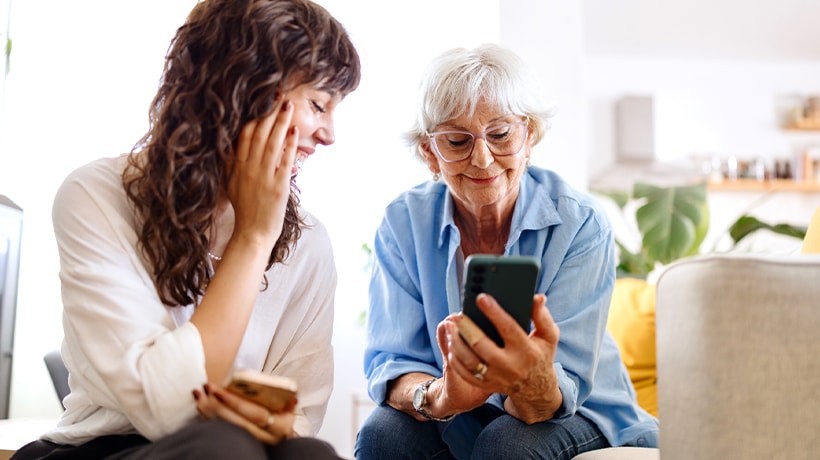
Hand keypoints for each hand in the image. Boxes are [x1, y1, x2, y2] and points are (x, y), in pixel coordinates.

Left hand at [193, 382, 297, 444]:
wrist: (277, 442)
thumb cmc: (281, 423)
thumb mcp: (289, 414)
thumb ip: (289, 405)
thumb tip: (293, 397)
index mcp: (276, 428)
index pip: (254, 414)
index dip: (236, 403)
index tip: (220, 390)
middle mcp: (260, 438)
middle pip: (234, 421)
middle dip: (217, 404)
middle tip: (206, 387)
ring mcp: (246, 441)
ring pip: (223, 427)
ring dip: (208, 410)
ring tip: (197, 393)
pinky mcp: (234, 441)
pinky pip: (218, 430)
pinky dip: (206, 418)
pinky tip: (199, 405)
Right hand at [228, 99, 297, 251]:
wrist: (252, 234)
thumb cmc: (245, 210)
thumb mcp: (231, 184)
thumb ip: (231, 164)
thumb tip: (230, 146)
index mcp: (238, 166)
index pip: (245, 135)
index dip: (254, 115)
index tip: (263, 100)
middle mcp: (249, 169)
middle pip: (258, 134)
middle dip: (269, 112)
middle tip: (279, 93)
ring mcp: (263, 177)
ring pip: (271, 144)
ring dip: (280, 123)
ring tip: (288, 105)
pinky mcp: (277, 188)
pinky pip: (283, 162)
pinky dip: (289, 146)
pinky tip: (293, 131)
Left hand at [444, 293, 562, 423]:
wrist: (535, 388)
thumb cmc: (540, 355)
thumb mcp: (548, 336)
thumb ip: (542, 316)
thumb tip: (537, 298)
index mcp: (527, 351)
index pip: (508, 328)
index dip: (494, 312)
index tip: (481, 297)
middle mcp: (511, 366)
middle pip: (482, 346)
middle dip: (467, 329)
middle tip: (457, 315)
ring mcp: (497, 377)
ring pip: (470, 361)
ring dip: (456, 343)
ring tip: (449, 326)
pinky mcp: (486, 385)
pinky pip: (465, 374)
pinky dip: (455, 359)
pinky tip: (450, 344)